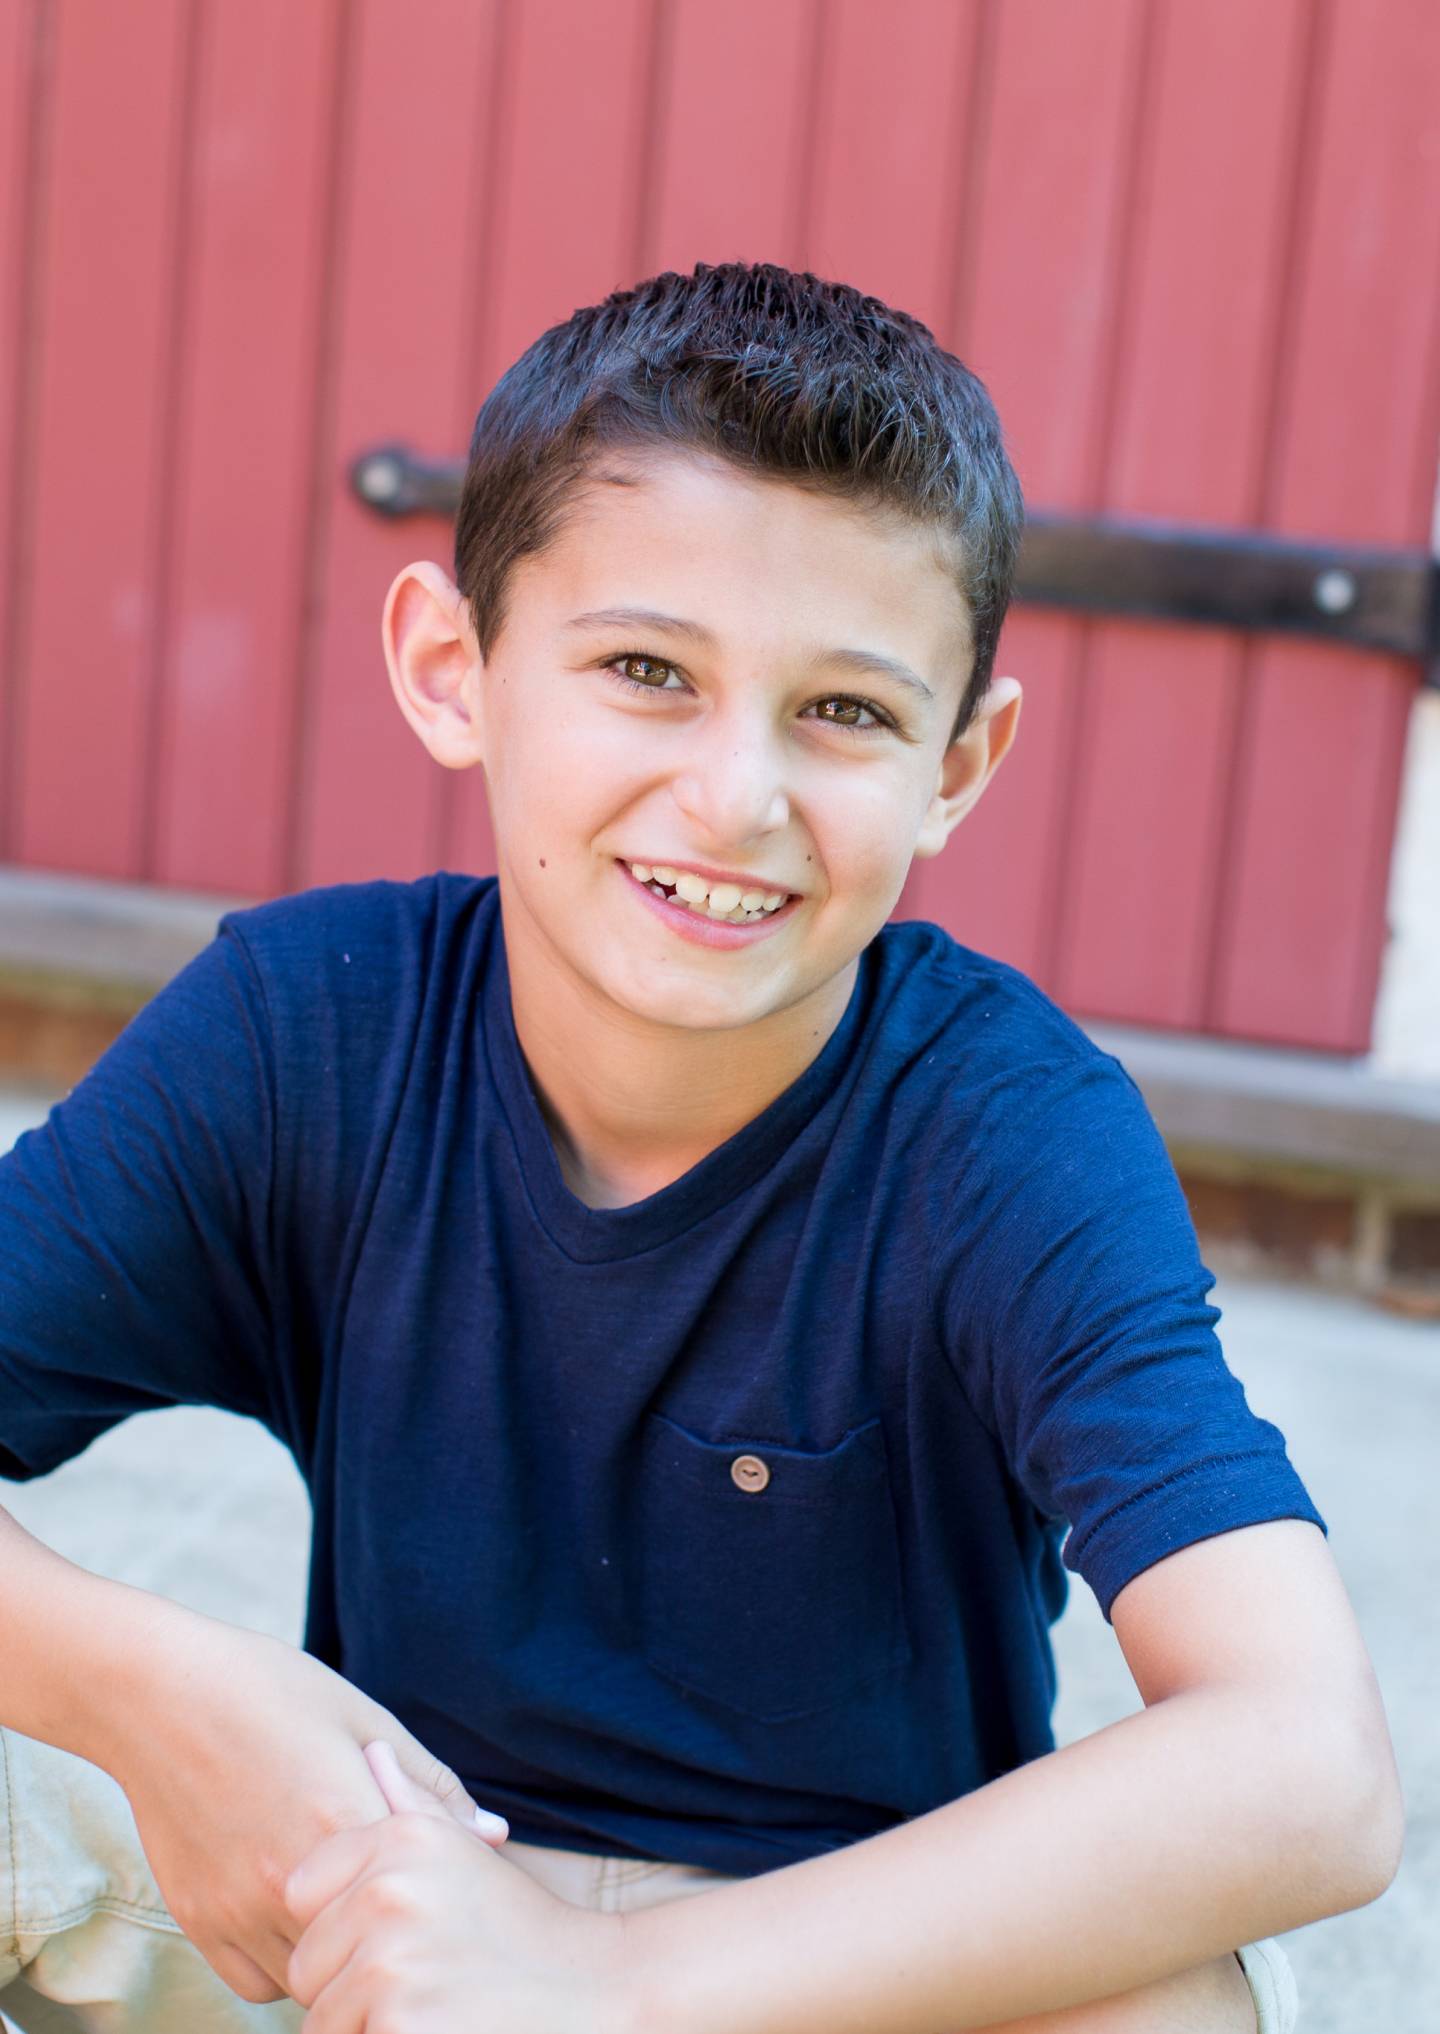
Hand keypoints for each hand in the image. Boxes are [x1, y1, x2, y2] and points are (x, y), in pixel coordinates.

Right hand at [105, 1605, 509, 2004]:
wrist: (158, 1695)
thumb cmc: (269, 1691)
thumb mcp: (363, 1717)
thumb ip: (430, 1786)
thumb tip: (495, 1835)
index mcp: (347, 1819)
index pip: (426, 1890)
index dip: (442, 1886)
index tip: (441, 1878)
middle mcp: (295, 1879)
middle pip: (374, 1942)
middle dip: (391, 1923)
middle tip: (392, 1892)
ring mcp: (242, 1909)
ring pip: (318, 1973)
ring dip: (338, 1945)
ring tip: (340, 1892)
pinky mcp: (202, 1923)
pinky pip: (259, 1983)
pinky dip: (283, 1959)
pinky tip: (288, 1907)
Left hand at [284, 1739, 632, 2033]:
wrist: (596, 1993)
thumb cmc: (523, 1927)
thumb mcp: (464, 1853)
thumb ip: (410, 1801)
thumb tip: (374, 1750)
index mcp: (400, 1839)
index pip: (300, 1892)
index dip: (336, 1929)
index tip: (391, 1940)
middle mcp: (389, 1891)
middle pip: (306, 1964)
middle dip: (346, 1988)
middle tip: (419, 1985)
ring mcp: (391, 1963)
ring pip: (322, 2020)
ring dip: (365, 2029)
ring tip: (430, 2012)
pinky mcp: (400, 2027)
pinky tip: (434, 2031)